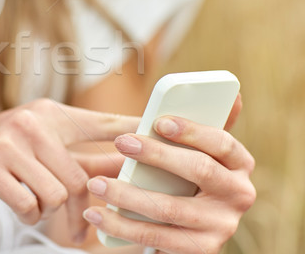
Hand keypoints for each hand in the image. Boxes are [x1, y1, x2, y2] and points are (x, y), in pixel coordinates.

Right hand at [0, 98, 138, 242]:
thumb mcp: (36, 146)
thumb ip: (75, 156)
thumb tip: (121, 169)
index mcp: (50, 114)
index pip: (103, 122)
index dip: (134, 130)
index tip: (162, 136)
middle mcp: (33, 121)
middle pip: (81, 177)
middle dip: (77, 208)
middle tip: (66, 223)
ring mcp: (9, 140)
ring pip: (56, 193)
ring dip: (47, 211)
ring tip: (32, 203)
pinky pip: (28, 202)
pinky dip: (26, 213)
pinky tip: (16, 204)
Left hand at [82, 112, 255, 252]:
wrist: (183, 229)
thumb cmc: (183, 177)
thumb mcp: (194, 153)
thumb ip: (198, 129)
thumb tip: (231, 96)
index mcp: (239, 165)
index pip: (223, 143)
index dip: (192, 130)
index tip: (160, 121)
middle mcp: (238, 196)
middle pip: (199, 171)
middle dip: (157, 154)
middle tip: (122, 143)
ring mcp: (220, 227)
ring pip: (169, 207)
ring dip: (126, 194)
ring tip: (95, 183)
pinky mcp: (199, 251)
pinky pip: (154, 236)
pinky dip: (120, 224)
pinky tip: (96, 213)